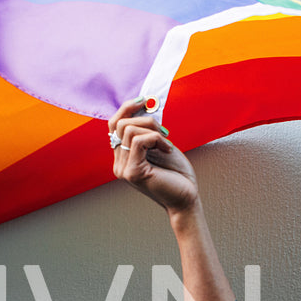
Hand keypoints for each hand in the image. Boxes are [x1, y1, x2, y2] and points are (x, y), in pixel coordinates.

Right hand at [109, 97, 197, 212]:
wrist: (187, 199)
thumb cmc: (177, 174)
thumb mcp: (160, 145)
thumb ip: (148, 130)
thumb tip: (144, 104)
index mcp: (123, 157)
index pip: (114, 125)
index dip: (127, 108)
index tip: (145, 101)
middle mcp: (119, 163)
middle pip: (119, 124)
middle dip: (145, 119)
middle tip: (164, 130)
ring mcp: (123, 169)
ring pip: (129, 130)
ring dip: (153, 130)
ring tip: (167, 143)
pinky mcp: (132, 172)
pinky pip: (139, 141)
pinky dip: (156, 139)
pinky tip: (168, 148)